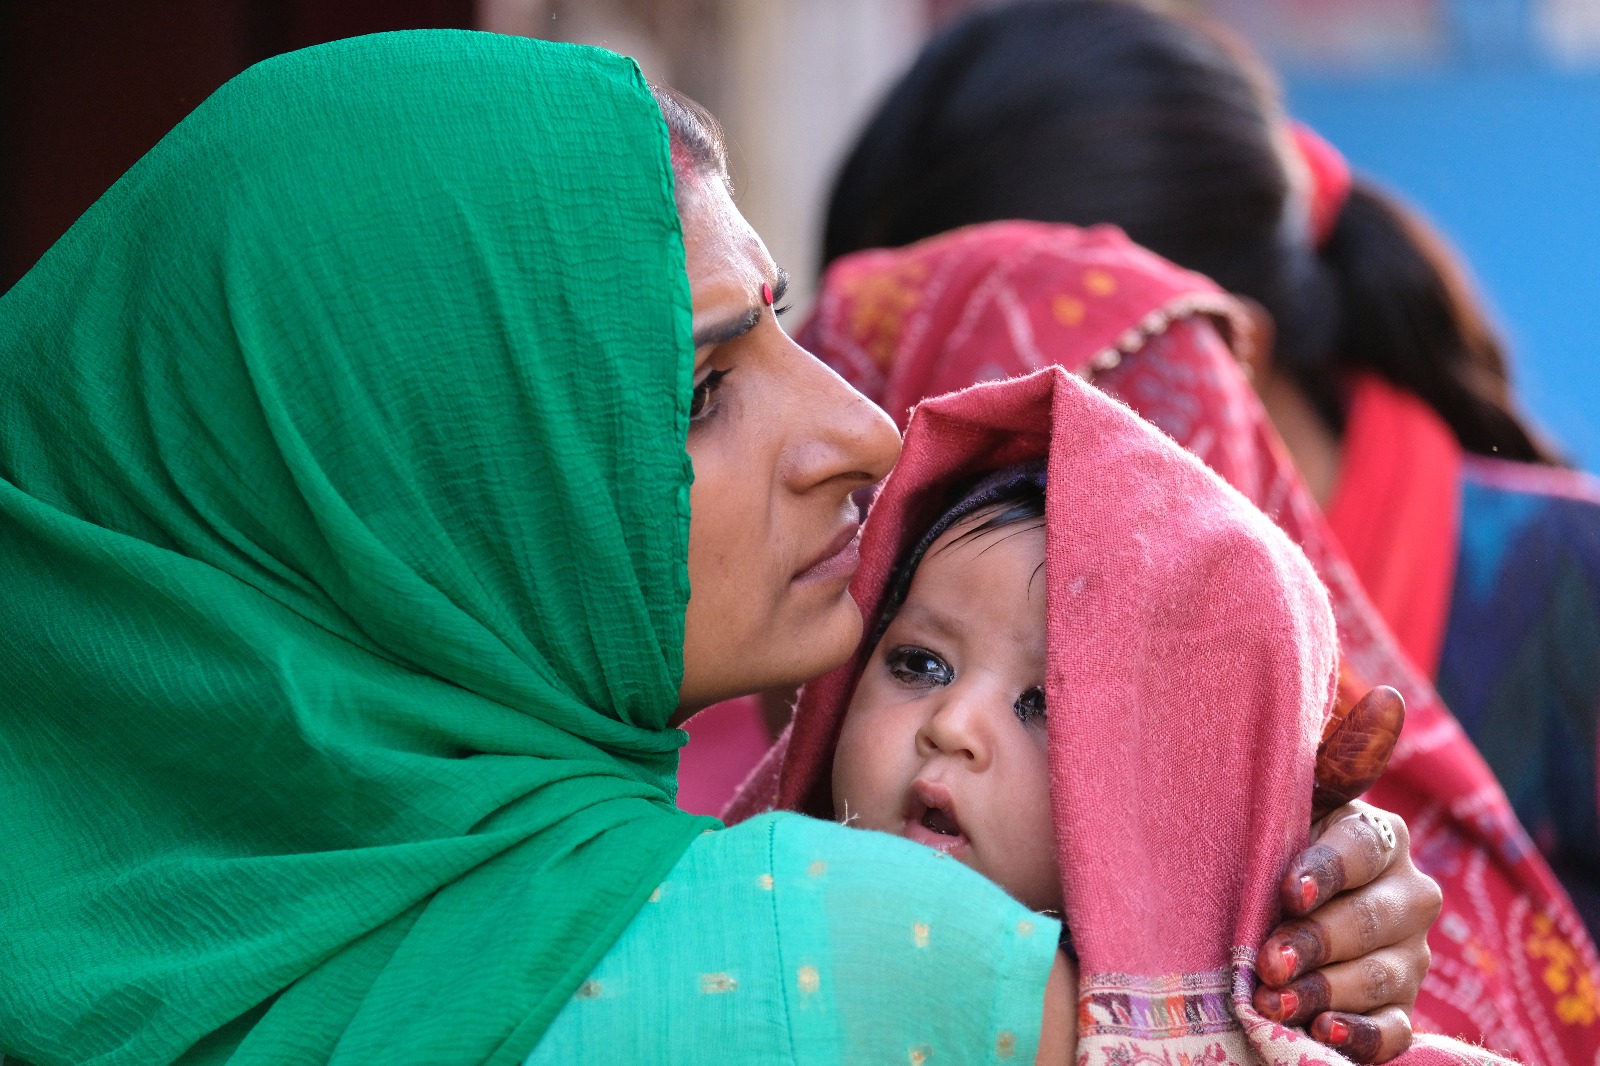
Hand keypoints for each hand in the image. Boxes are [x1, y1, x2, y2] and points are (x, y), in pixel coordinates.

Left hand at [1254, 688, 1441, 1062]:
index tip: (1285, 891)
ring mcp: (1408, 956)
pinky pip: (1394, 1029)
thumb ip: (1336, 759)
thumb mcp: (1292, 801)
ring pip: (1382, 975)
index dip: (1325, 870)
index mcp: (1380, 837)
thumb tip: (1390, 697)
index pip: (1362, 849)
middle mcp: (1407, 896)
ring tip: (1272, 1000)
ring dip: (1325, 989)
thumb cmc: (1276, 846)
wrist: (1271, 913)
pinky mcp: (1399, 1008)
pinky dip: (1360, 1034)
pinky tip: (1323, 1031)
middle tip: (1266, 960)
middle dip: (1317, 940)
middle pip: (1373, 919)